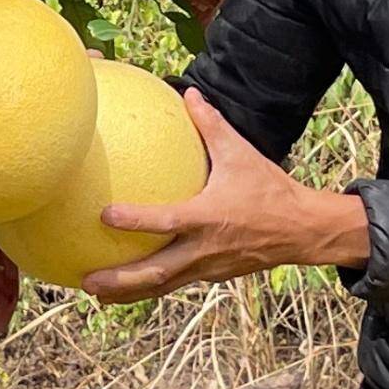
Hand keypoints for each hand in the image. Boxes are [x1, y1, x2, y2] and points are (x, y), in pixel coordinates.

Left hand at [81, 92, 370, 302]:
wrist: (302, 230)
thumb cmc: (270, 189)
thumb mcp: (242, 154)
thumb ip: (211, 125)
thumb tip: (188, 94)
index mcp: (209, 217)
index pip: (166, 222)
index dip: (135, 220)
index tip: (105, 215)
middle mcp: (205, 248)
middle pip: (157, 272)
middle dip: (121, 281)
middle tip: (86, 282)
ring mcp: (208, 267)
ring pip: (163, 286)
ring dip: (128, 293)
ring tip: (96, 294)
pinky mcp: (213, 275)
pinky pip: (176, 283)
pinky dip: (151, 287)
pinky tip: (128, 287)